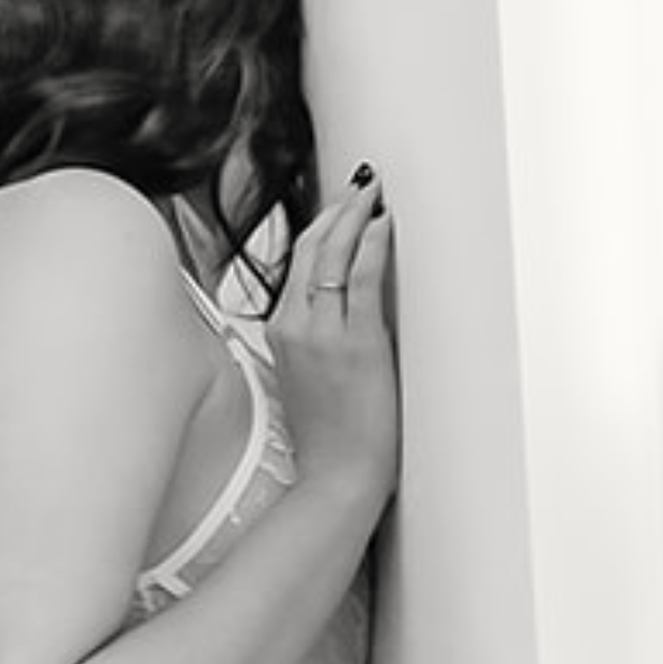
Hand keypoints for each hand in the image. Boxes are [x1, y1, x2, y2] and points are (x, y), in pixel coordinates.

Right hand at [269, 167, 398, 515]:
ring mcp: (323, 333)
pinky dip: (372, 244)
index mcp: (280, 333)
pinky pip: (361, 278)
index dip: (318, 228)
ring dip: (353, 217)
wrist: (340, 476)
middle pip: (308, 249)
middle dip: (335, 211)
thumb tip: (334, 314)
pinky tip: (383, 225)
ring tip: (372, 194)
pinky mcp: (355, 342)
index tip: (338, 208)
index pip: (294, 263)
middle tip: (360, 187)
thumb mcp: (305, 378)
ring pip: (331, 255)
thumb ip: (311, 340)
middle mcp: (294, 326)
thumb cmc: (330, 438)